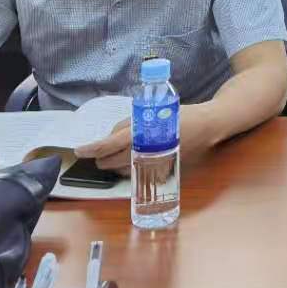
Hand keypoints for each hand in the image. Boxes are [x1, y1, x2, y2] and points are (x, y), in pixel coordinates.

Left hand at [73, 106, 221, 175]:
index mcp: (141, 136)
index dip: (91, 149)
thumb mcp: (150, 112)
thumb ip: (127, 125)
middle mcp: (145, 154)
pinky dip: (129, 168)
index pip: (108, 146)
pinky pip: (136, 174)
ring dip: (114, 164)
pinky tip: (134, 158)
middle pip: (111, 163)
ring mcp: (152, 166)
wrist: (207, 127)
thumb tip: (110, 137)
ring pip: (121, 171)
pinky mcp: (160, 173)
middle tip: (99, 150)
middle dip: (101, 158)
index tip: (79, 150)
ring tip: (117, 152)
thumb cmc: (180, 115)